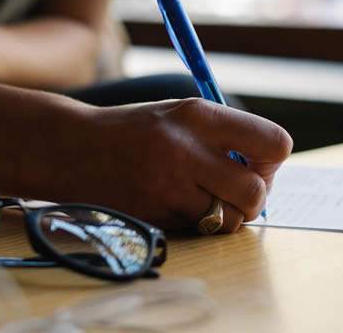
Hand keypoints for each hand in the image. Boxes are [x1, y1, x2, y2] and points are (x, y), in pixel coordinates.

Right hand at [65, 98, 292, 232]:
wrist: (69, 148)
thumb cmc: (131, 132)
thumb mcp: (176, 115)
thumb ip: (221, 135)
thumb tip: (267, 168)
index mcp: (197, 114)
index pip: (273, 142)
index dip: (272, 160)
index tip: (256, 165)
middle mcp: (186, 148)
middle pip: (256, 190)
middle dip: (253, 198)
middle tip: (235, 192)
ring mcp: (168, 185)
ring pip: (229, 218)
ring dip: (225, 215)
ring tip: (204, 199)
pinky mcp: (154, 214)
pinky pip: (196, 228)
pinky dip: (194, 222)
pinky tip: (172, 203)